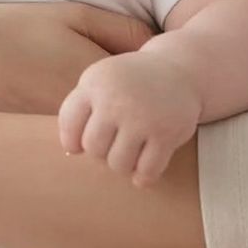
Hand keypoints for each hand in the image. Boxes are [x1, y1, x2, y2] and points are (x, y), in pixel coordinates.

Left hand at [58, 47, 201, 185]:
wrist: (178, 70)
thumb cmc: (129, 83)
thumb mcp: (99, 80)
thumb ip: (78, 110)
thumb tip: (71, 152)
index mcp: (96, 83)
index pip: (69, 125)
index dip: (72, 141)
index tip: (82, 142)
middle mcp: (117, 99)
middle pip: (94, 149)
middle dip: (101, 152)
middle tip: (113, 143)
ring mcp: (143, 117)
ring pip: (119, 164)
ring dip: (123, 165)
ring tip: (129, 152)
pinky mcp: (167, 133)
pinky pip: (147, 171)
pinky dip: (143, 176)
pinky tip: (144, 169)